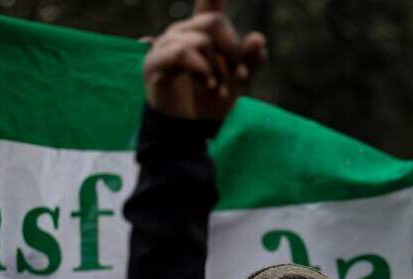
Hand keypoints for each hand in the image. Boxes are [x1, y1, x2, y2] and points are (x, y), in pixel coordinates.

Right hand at [143, 0, 266, 120]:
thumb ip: (250, 60)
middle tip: (239, 76)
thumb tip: (258, 38)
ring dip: (217, 67)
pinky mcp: (154, 63)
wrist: (191, 132)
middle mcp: (182, 32)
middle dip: (232, 50)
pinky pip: (183, 52)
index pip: (210, 1)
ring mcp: (165, 45)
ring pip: (201, 39)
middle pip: (214, 22)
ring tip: (217, 89)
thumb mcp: (238, 81)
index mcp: (202, 32)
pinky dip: (202, 70)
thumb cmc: (211, 103)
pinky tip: (208, 85)